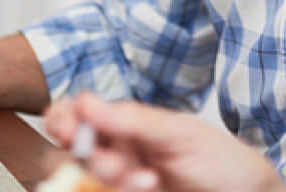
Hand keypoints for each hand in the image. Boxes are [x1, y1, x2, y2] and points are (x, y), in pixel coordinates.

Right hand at [42, 93, 283, 191]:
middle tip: (120, 168)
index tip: (71, 132)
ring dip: (103, 183)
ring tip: (146, 185)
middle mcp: (113, 154)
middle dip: (88, 160)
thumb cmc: (223, 163)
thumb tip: (86, 102)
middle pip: (68, 155)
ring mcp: (117, 184)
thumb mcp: (181, 135)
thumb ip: (133, 120)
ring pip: (80, 182)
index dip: (62, 122)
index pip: (72, 117)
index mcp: (122, 125)